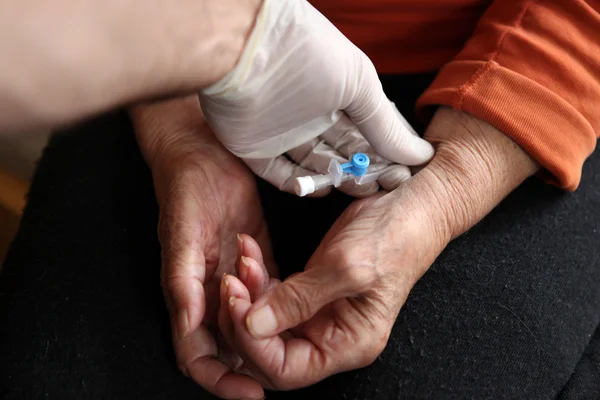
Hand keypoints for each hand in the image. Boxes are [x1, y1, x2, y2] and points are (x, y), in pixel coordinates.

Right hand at [131, 95, 275, 399]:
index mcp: (186, 292)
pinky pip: (266, 293)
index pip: (197, 355)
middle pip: (226, 346)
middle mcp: (205, 291)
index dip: (220, 379)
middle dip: (251, 361)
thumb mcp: (184, 232)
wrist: (201, 150)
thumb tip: (188, 327)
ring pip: (248, 323)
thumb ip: (183, 281)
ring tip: (295, 333)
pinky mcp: (250, 257)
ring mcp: (228, 276)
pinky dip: (277, 302)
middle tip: (282, 370)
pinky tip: (295, 302)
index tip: (252, 394)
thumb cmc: (187, 187)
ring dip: (267, 331)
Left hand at [199, 0, 433, 193]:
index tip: (402, 173)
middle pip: (342, 150)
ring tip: (356, 189)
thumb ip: (386, 125)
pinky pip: (279, 173)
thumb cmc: (308, 55)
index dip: (386, 152)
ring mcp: (283, 130)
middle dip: (363, 170)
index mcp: (339, 91)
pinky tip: (321, 189)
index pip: (368, 130)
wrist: (245, 51)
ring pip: (315, 164)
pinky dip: (300, 184)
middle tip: (381, 186)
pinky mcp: (255, 146)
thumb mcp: (360, 87)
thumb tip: (419, 154)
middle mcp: (312, 111)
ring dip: (336, 178)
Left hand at [216, 107, 538, 389]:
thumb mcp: (347, 267)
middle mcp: (330, 337)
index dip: (255, 344)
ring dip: (245, 295)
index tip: (240, 305)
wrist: (410, 205)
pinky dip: (255, 279)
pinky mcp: (309, 291)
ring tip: (242, 261)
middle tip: (231, 282)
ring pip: (263, 324)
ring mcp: (318, 315)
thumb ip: (299, 300)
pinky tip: (249, 254)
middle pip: (268, 352)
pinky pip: (270, 297)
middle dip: (242, 320)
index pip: (286, 370)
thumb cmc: (394, 237)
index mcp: (347, 344)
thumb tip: (253, 325)